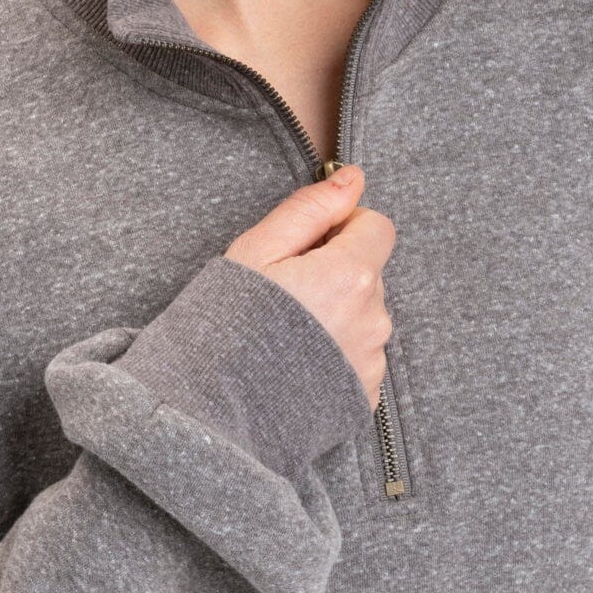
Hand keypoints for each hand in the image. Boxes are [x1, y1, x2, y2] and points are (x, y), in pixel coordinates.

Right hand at [224, 166, 394, 410]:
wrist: (215, 414)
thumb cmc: (228, 325)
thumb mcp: (257, 251)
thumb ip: (310, 209)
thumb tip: (352, 178)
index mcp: (352, 276)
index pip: (377, 227)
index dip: (343, 227)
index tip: (307, 246)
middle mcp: (374, 319)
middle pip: (368, 274)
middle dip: (336, 272)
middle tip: (284, 293)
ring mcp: (371, 361)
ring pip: (364, 316)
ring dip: (336, 314)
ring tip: (286, 334)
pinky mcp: (365, 395)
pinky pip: (358, 356)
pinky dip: (335, 353)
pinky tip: (296, 363)